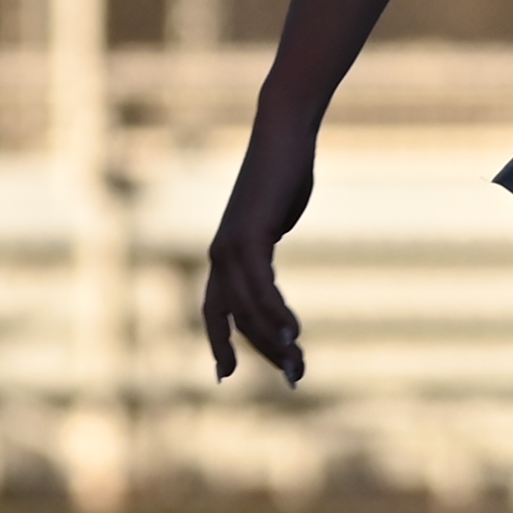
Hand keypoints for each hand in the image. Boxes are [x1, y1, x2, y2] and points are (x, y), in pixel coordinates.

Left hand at [202, 131, 316, 384]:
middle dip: (263, 351)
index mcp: (223, 253)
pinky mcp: (250, 234)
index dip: (218, 344)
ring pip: (246, 308)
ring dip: (274, 340)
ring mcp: (232, 244)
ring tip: (298, 363)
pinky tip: (293, 333)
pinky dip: (275, 313)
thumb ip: (266, 250)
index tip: (226, 375)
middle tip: (294, 377)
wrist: (283, 135)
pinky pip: (260, 286)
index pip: (215, 310)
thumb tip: (269, 270)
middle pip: (234, 318)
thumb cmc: (282, 176)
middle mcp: (220, 254)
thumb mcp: (272, 221)